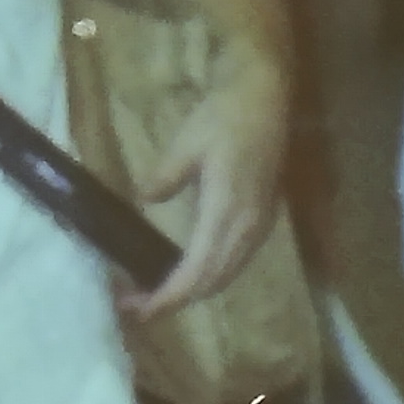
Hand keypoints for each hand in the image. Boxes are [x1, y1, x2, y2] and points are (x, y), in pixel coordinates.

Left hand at [132, 54, 293, 314]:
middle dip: (176, 300)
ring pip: (228, 274)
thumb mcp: (185, 144)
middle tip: (137, 304)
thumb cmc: (223, 115)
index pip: (196, 272)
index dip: (169, 297)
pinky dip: (212, 274)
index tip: (139, 309)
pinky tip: (191, 270)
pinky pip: (237, 260)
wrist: (266, 94)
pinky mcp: (264, 217)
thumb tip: (146, 198)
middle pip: (213, 281)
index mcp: (227, 212)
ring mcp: (260, 224)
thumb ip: (165, 177)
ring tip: (159, 293)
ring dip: (196, 290)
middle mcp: (248, 227)